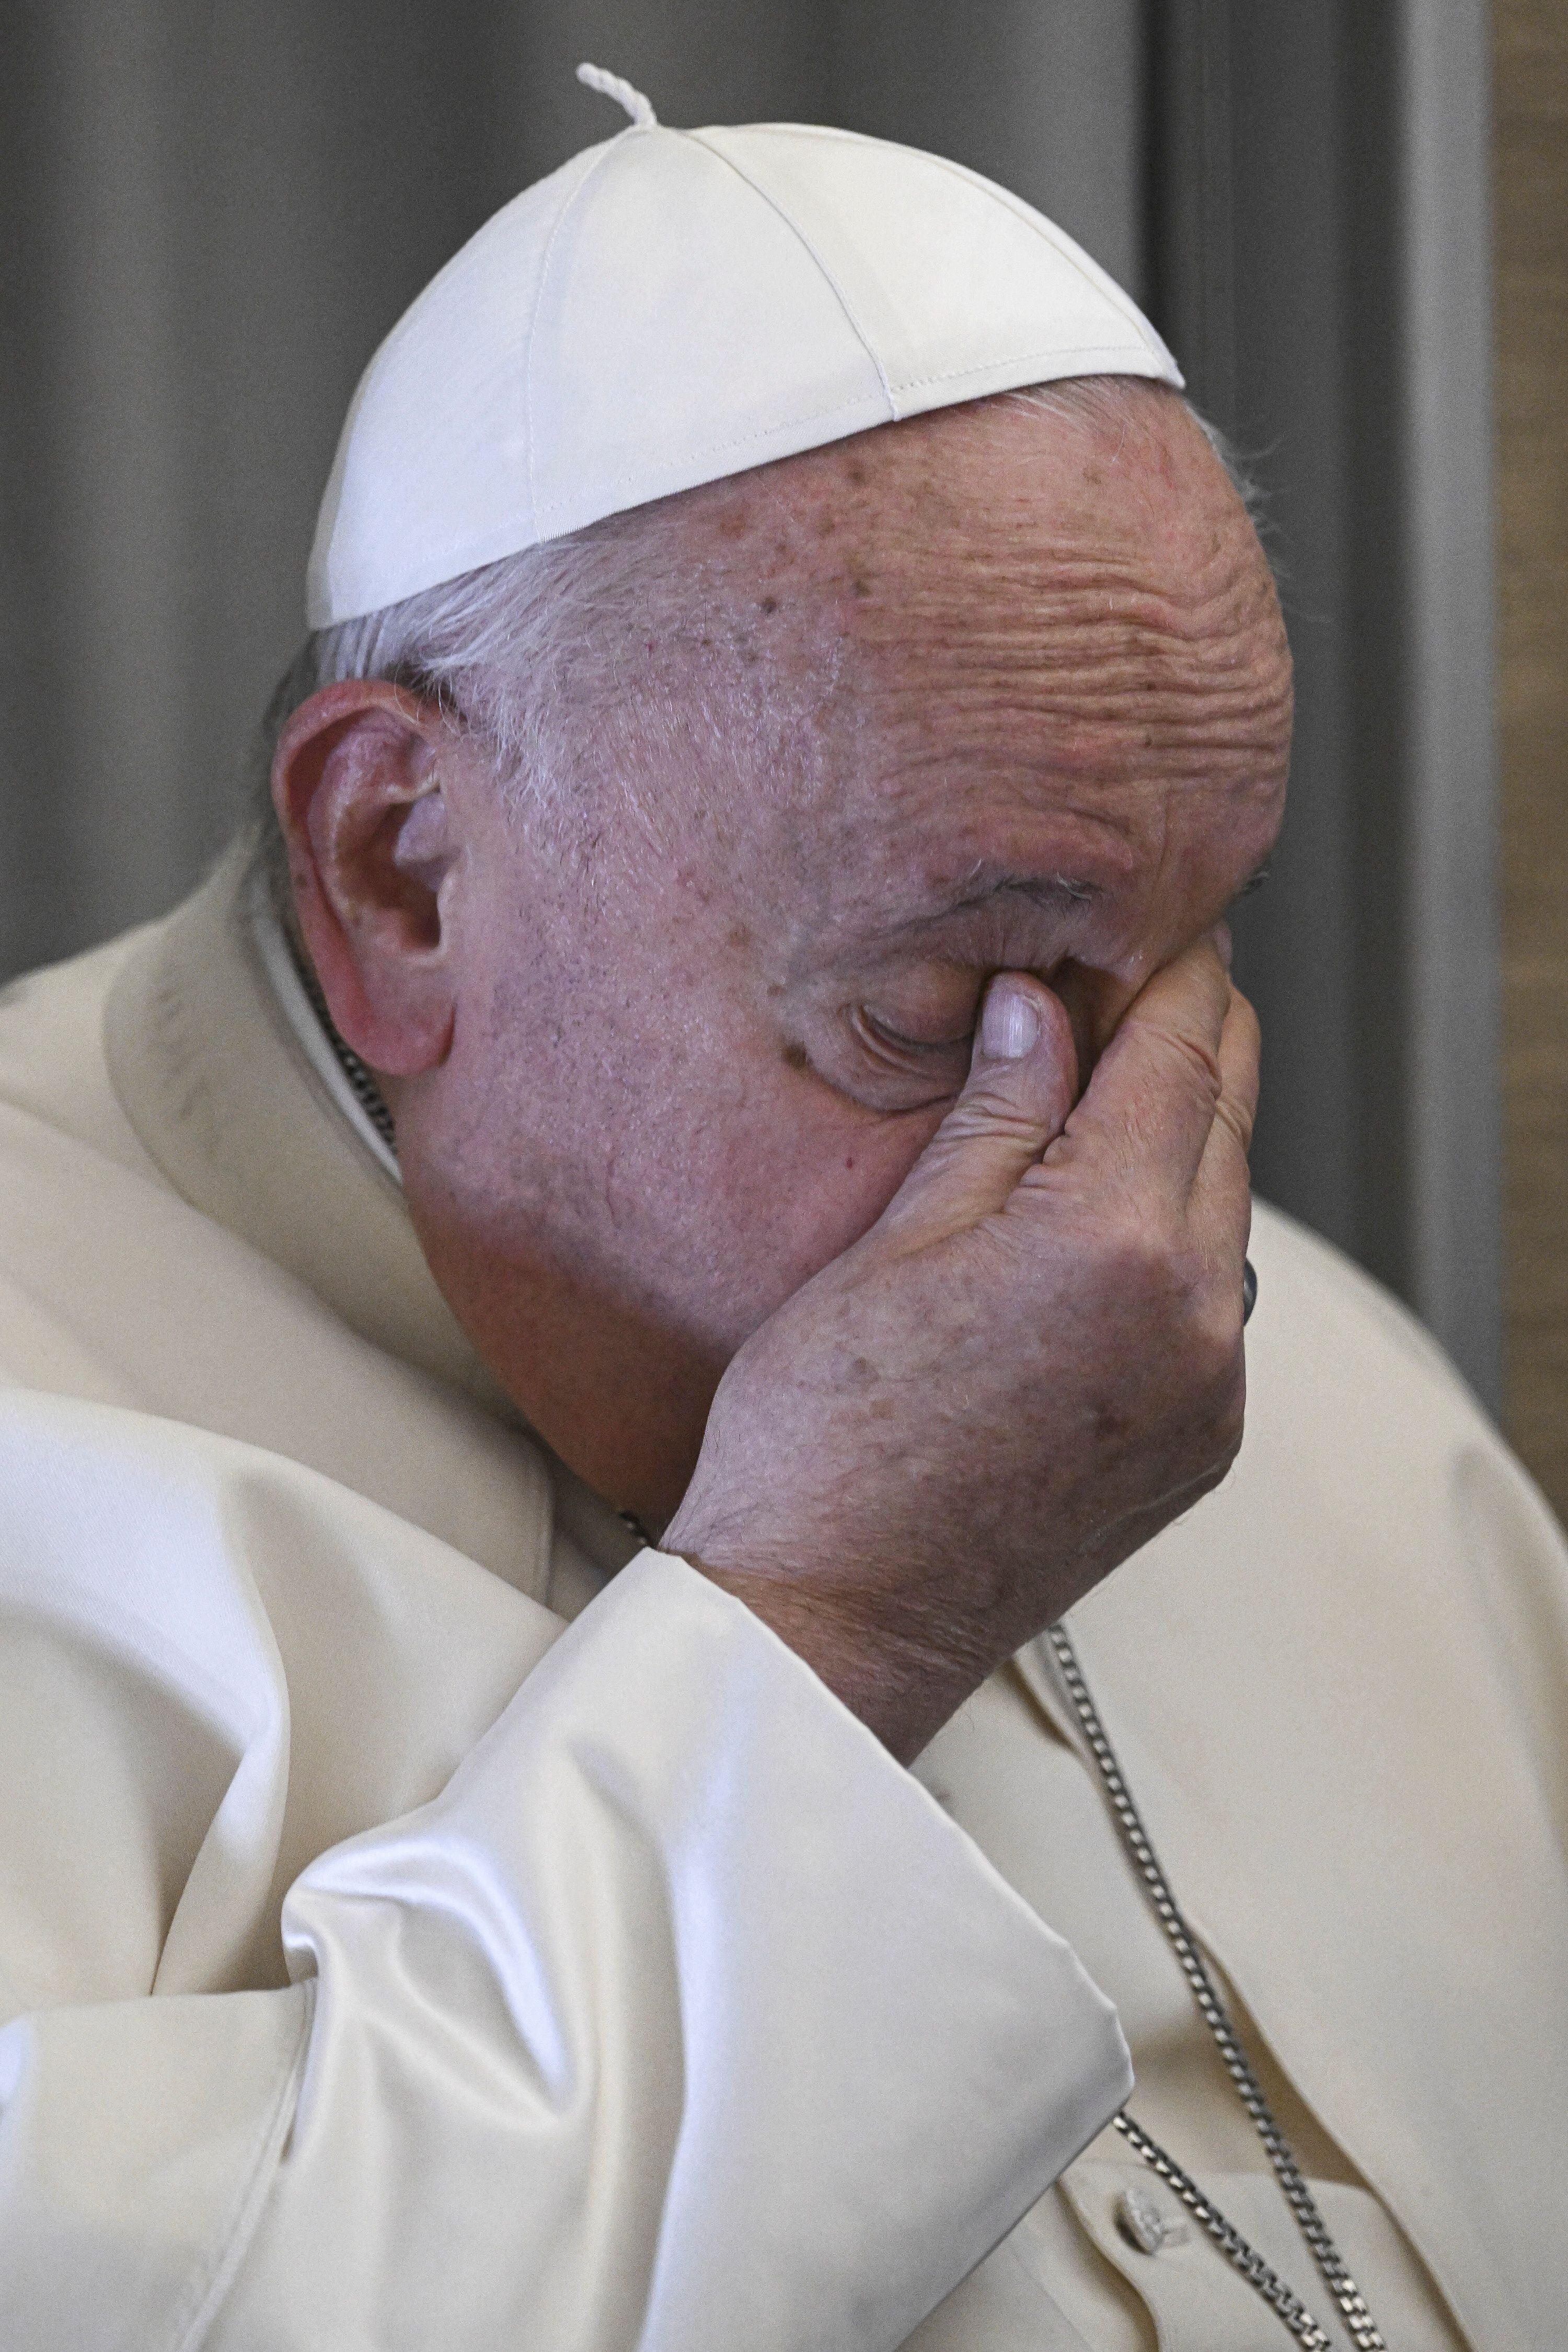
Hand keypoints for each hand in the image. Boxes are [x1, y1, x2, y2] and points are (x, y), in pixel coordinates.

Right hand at [663, 939, 1256, 1762]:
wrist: (830, 1623)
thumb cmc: (823, 1443)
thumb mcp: (893, 1241)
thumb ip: (996, 1114)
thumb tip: (1044, 1008)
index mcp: (1115, 1242)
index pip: (1183, 1046)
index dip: (1172, 961)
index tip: (1153, 913)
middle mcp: (1197, 1316)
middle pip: (1227, 1113)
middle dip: (1185, 1032)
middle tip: (1120, 978)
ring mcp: (1212, 1387)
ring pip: (1227, 1202)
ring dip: (1179, 1133)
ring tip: (1086, 1095)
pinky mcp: (1202, 1440)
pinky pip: (1215, 1294)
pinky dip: (1173, 1231)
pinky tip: (1092, 1218)